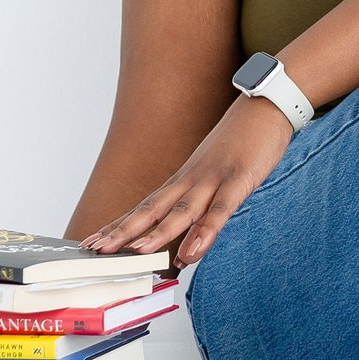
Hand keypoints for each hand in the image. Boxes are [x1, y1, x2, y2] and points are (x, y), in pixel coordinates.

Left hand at [83, 97, 295, 265]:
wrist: (265, 105)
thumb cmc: (241, 142)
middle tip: (96, 251)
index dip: (119, 226)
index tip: (93, 242)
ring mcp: (213, 179)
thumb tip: (190, 233)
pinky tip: (192, 252)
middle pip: (151, 210)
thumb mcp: (215, 173)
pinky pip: (220, 210)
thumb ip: (201, 201)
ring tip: (135, 254)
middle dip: (123, 232)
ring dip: (157, 233)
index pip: (144, 207)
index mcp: (183, 180)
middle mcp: (190, 180)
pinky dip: (204, 232)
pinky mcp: (238, 180)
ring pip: (181, 211)